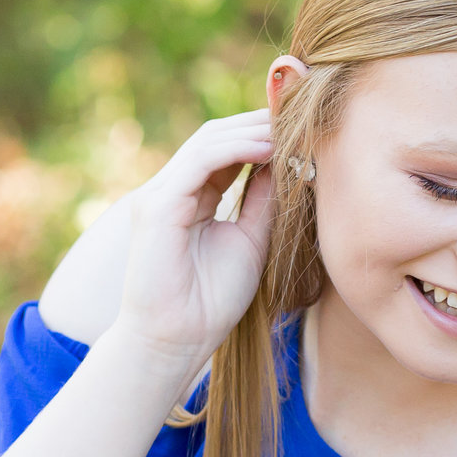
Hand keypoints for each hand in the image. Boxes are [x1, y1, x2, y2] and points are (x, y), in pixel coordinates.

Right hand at [112, 110, 277, 369]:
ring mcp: (159, 195)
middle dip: (258, 123)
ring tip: (289, 129)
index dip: (260, 135)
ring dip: (252, 132)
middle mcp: (170, 190)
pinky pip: (200, 161)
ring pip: (207, 141)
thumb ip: (262, 201)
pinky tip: (268, 148)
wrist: (176, 341)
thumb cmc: (211, 301)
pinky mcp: (157, 206)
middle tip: (298, 115)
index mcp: (189, 199)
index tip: (299, 129)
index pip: (224, 150)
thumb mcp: (250, 240)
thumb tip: (285, 163)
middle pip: (215, 137)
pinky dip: (236, 149)